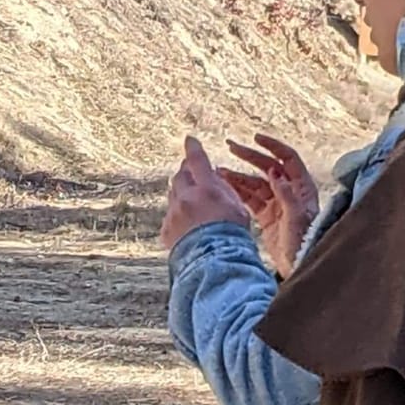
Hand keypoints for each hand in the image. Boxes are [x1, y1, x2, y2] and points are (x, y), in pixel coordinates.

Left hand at [160, 135, 251, 252]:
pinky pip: (170, 217)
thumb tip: (215, 177)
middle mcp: (186, 198)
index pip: (197, 161)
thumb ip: (225, 190)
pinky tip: (187, 225)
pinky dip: (177, 216)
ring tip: (193, 203)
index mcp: (206, 189)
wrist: (215, 264)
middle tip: (191, 173)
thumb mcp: (238, 209)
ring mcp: (174, 215)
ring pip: (173, 196)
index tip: (189, 140)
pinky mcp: (166, 231)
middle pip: (180, 177)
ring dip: (181, 195)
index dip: (193, 149)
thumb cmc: (232, 238)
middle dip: (186, 173)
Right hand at [222, 133, 318, 276]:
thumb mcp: (297, 218)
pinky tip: (224, 186)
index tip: (255, 138)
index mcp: (302, 186)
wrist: (299, 264)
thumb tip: (273, 172)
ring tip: (219, 171)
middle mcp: (289, 191)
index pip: (287, 158)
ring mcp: (276, 203)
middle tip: (230, 146)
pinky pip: (249, 199)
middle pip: (268, 166)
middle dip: (249, 156)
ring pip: (254, 183)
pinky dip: (237, 192)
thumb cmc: (304, 241)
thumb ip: (286, 194)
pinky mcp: (266, 216)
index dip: (272, 145)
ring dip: (238, 176)